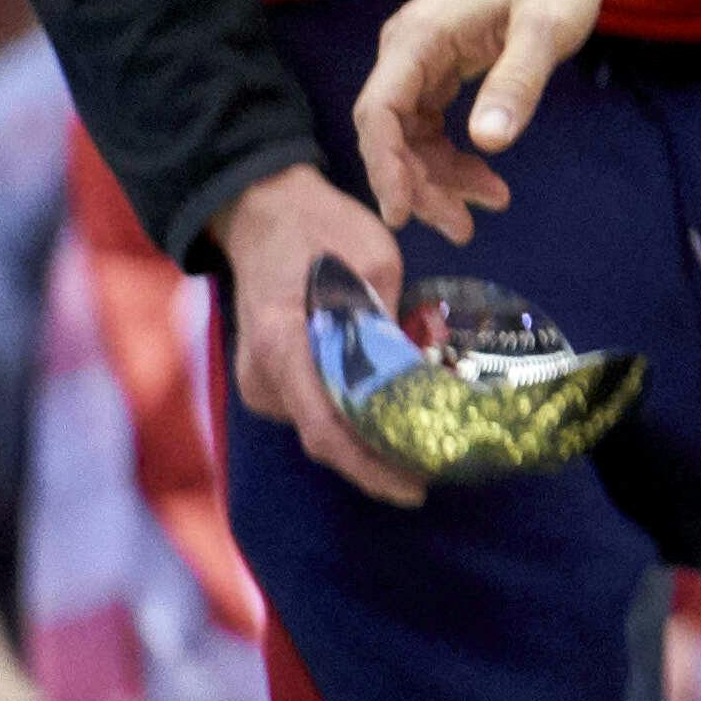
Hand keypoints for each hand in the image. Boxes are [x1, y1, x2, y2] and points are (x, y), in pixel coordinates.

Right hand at [213, 165, 428, 508]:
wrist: (265, 212)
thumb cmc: (322, 227)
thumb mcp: (374, 260)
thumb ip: (390, 318)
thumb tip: (419, 369)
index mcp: (282, 346)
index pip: (326, 428)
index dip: (371, 466)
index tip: (415, 488)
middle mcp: (262, 376)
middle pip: (326, 438)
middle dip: (381, 458)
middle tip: (441, 466)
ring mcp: (259, 381)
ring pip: (322, 428)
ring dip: (371, 438)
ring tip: (430, 442)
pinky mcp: (269, 380)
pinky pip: (315, 410)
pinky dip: (354, 418)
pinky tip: (398, 415)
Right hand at [356, 0, 604, 240]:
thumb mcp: (546, 27)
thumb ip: (517, 81)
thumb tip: (487, 142)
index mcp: (416, 40)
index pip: (380, 114)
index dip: (386, 167)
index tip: (402, 213)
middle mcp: (407, 52)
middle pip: (391, 133)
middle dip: (419, 184)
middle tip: (462, 228)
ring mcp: (422, 60)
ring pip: (412, 134)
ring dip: (439, 176)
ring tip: (486, 207)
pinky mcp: (442, 66)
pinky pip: (432, 122)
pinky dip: (452, 154)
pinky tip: (484, 179)